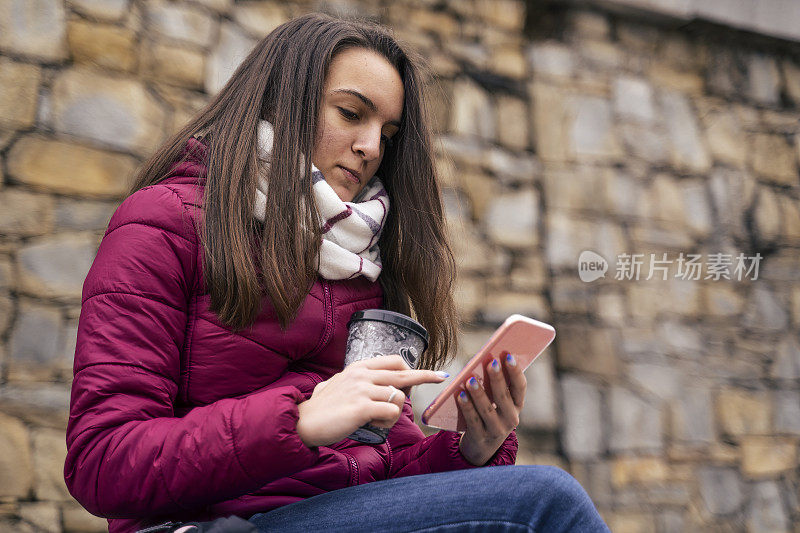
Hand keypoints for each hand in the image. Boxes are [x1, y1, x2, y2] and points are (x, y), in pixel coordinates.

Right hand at [296, 355, 447, 447]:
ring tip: (378, 422)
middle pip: (404, 373)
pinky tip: (374, 426)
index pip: (394, 360)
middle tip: (441, 377)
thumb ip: (357, 382)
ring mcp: (362, 389)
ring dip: (395, 414)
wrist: (303, 423)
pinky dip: (388, 423)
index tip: (429, 371)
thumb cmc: (321, 409)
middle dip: (426, 375)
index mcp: (358, 367)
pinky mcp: (362, 407)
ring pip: (399, 397)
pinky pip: (392, 413)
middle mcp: (362, 374)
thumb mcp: (338, 385)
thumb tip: (372, 386)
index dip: (413, 367)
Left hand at [457, 353, 524, 465]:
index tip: (508, 355)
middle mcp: (511, 419)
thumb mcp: (499, 402)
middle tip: (491, 362)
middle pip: (503, 396)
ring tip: (470, 379)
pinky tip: (460, 395)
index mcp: (518, 405)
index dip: (515, 371)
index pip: (520, 387)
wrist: (482, 446)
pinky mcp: (480, 437)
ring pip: (487, 409)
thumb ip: (497, 384)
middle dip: (497, 378)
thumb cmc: (490, 414)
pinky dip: (466, 407)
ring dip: (478, 394)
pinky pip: (473, 420)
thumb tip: (488, 358)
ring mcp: (496, 430)